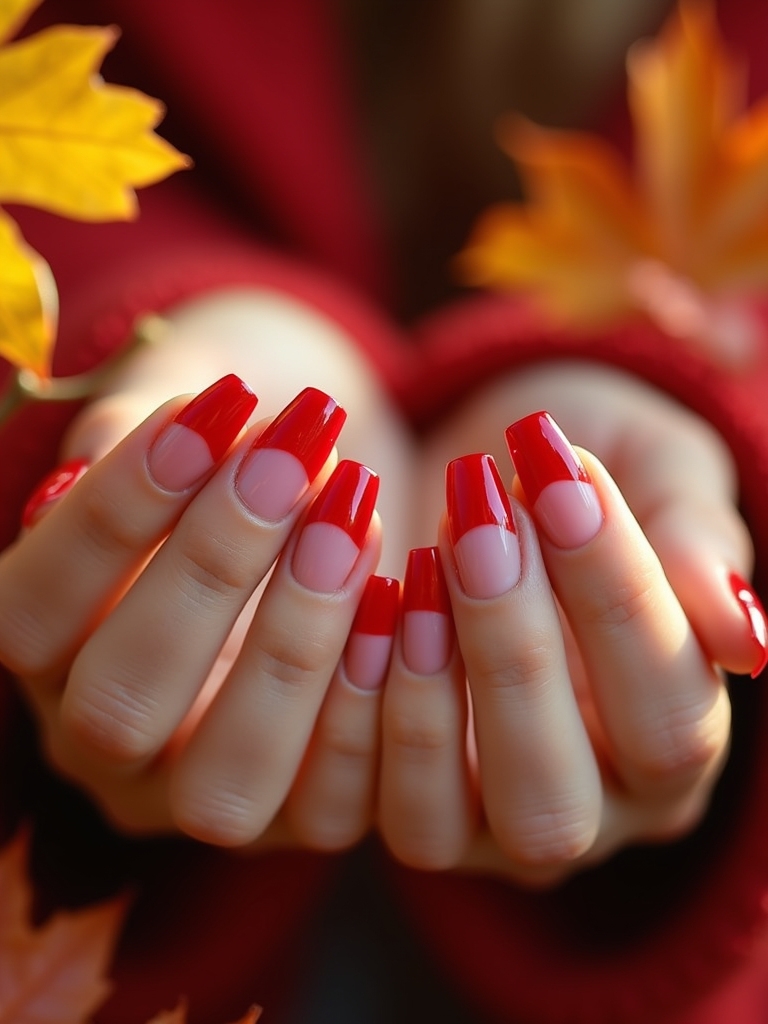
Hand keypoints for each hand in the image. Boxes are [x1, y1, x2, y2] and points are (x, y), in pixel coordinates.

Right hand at [0, 376, 383, 845]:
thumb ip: (138, 425)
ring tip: (358, 510)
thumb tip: (144, 450)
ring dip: (295, 643)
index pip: (31, 613)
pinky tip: (411, 589)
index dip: (115, 512)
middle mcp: (108, 747)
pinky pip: (332, 804)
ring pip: (224, 786)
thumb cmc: (239, 435)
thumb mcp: (180, 410)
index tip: (214, 409)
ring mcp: (201, 795)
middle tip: (291, 460)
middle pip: (118, 710)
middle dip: (210, 572)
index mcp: (47, 650)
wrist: (323, 472)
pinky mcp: (302, 818)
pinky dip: (373, 697)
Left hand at [378, 374, 762, 884]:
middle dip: (514, 652)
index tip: (563, 475)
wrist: (475, 477)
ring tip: (422, 560)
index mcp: (674, 742)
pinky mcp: (385, 800)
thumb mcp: (656, 471)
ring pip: (445, 822)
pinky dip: (353, 709)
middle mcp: (582, 812)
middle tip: (481, 517)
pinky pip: (357, 802)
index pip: (668, 715)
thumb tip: (745, 639)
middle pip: (554, 799)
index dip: (618, 599)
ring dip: (428, 691)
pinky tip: (367, 603)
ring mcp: (473, 825)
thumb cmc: (573, 478)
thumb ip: (696, 541)